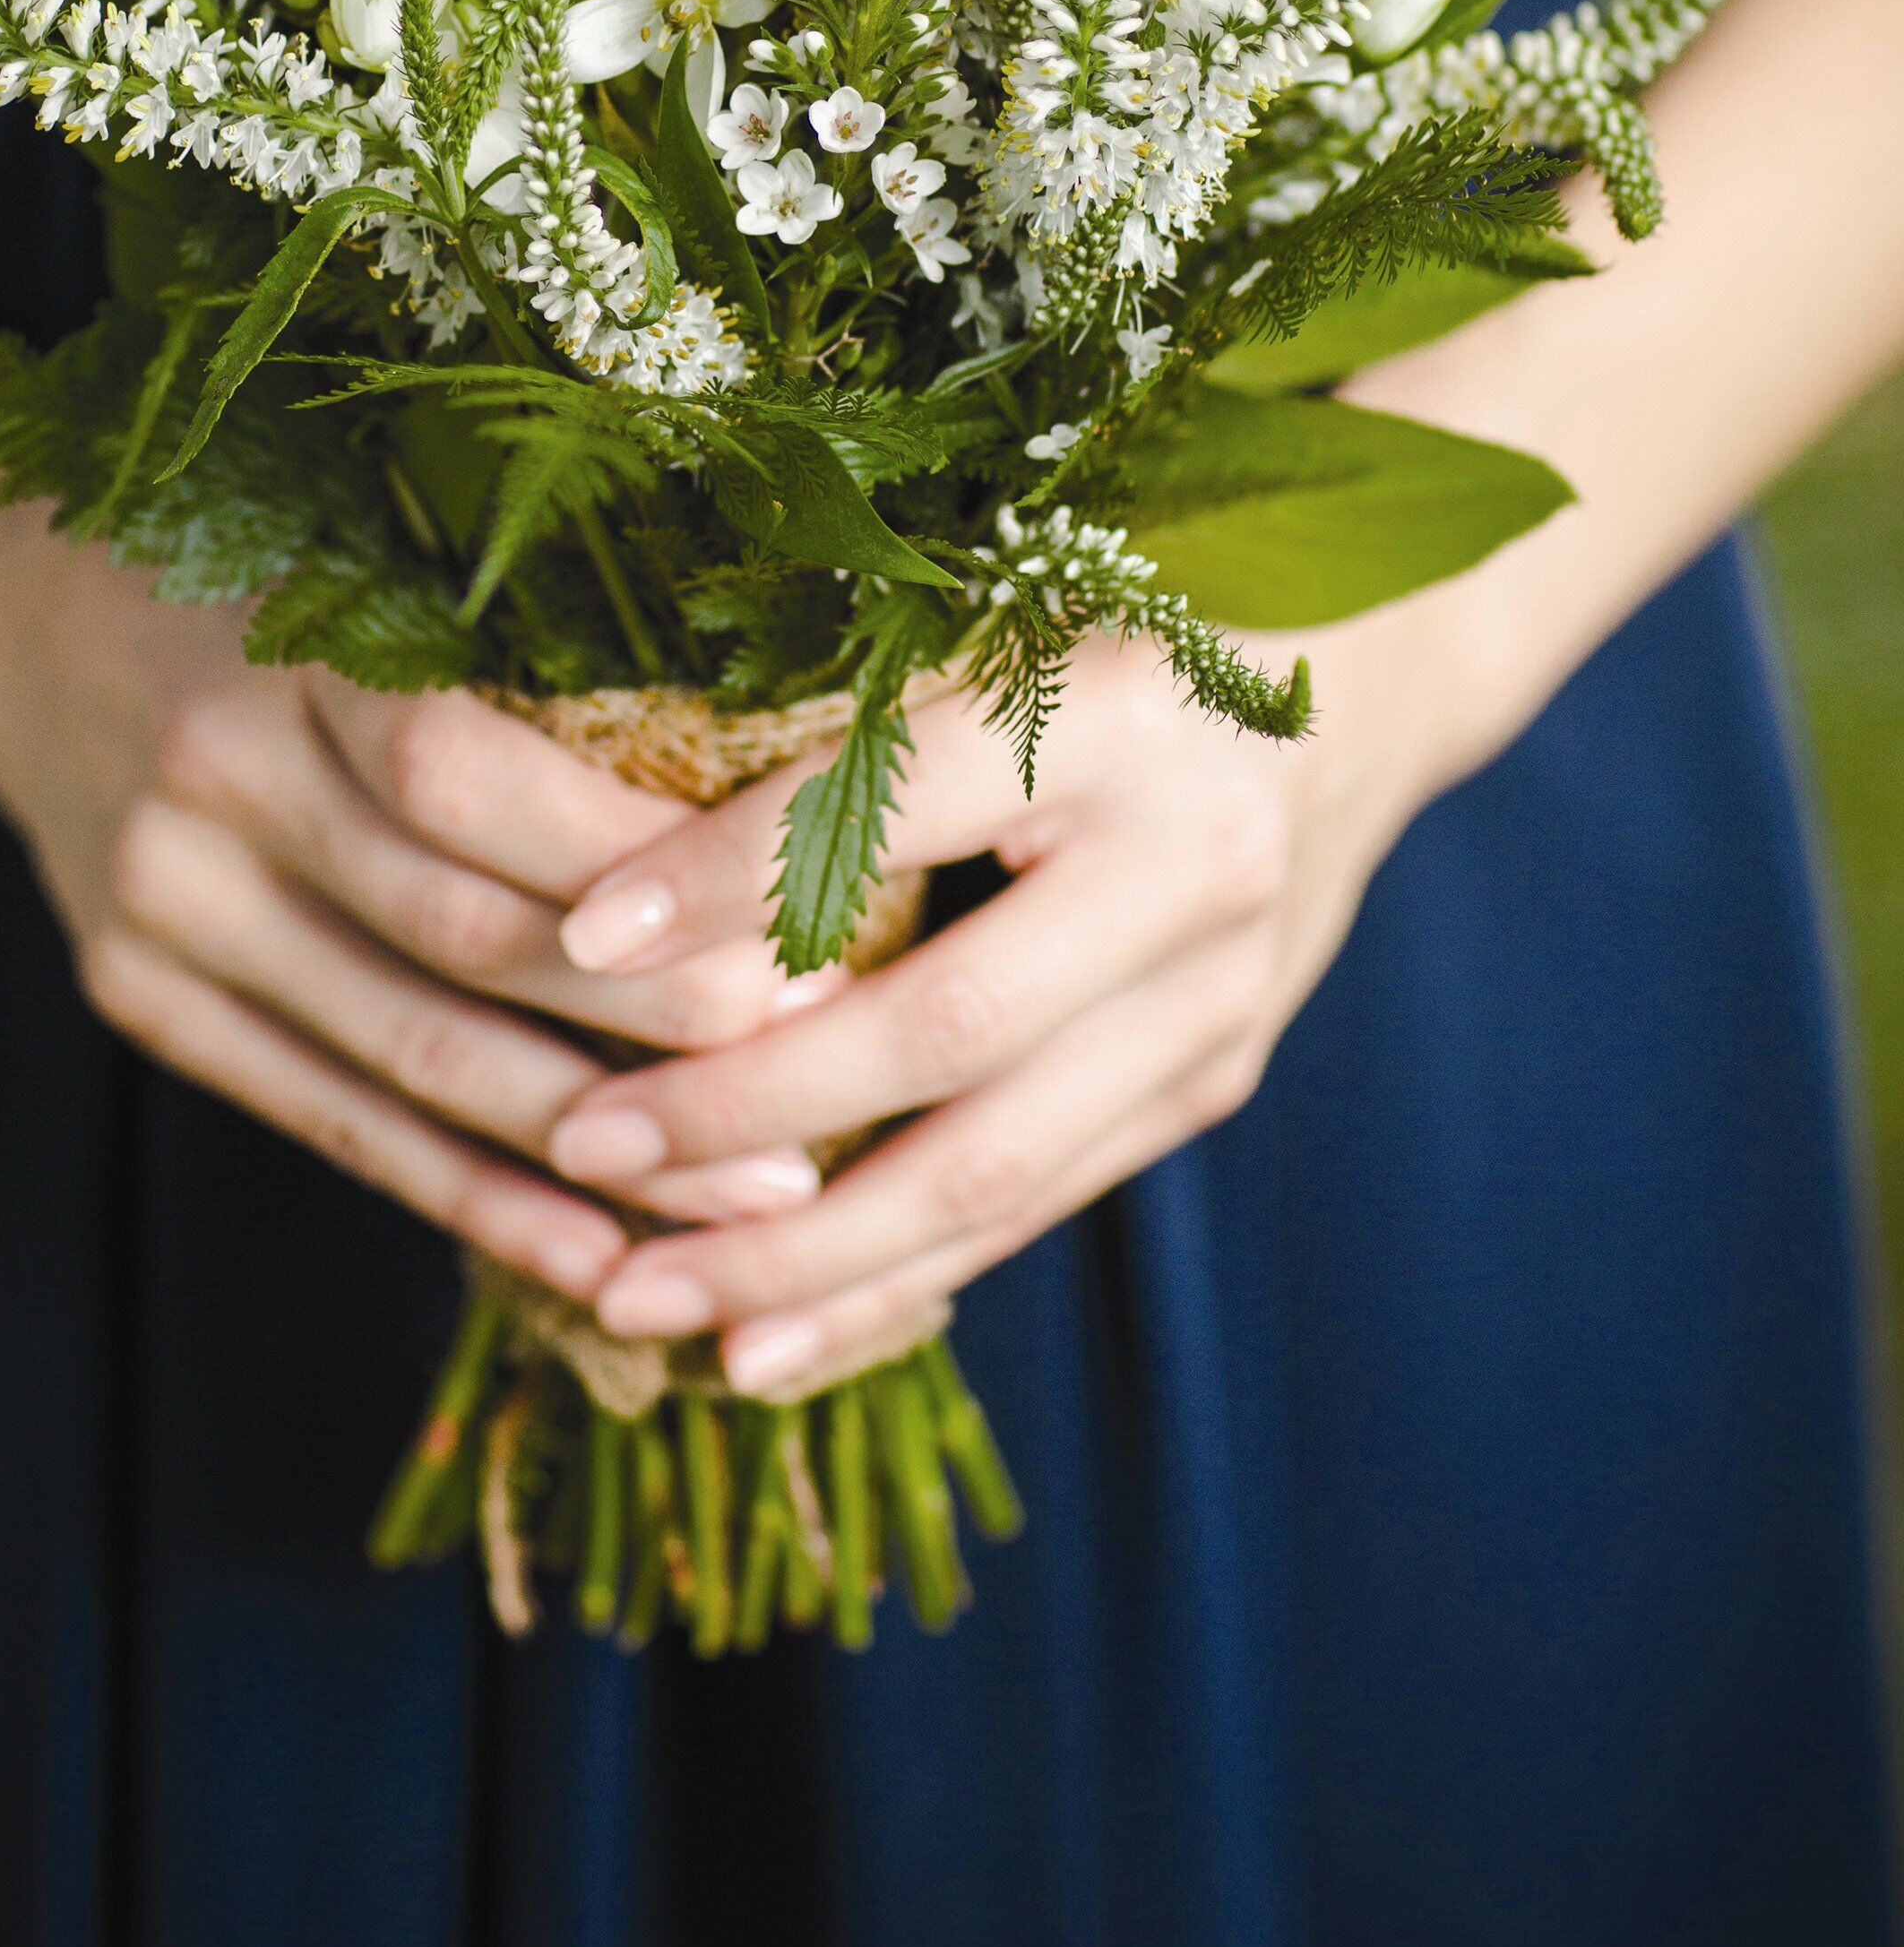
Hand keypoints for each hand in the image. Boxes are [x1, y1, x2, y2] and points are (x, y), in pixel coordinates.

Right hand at [0, 508, 838, 1299]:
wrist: (21, 617)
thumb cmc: (275, 585)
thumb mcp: (380, 570)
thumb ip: (532, 665)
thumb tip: (774, 787)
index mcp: (292, 646)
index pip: (466, 771)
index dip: (625, 863)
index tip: (792, 922)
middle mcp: (212, 777)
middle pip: (455, 932)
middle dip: (653, 1023)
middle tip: (825, 1077)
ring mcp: (160, 901)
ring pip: (403, 1054)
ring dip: (587, 1146)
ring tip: (751, 1199)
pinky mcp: (139, 995)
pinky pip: (329, 1120)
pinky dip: (467, 1195)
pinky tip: (589, 1251)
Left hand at [540, 604, 1460, 1391]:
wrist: (1366, 669)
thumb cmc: (1120, 609)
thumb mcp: (1001, 609)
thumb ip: (852, 709)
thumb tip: (626, 849)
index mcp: (1120, 706)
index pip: (898, 802)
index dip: (735, 877)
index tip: (579, 931)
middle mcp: (1190, 860)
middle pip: (947, 1028)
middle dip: (745, 1111)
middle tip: (583, 1147)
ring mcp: (1218, 992)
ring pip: (994, 1165)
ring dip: (804, 1255)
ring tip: (640, 1297)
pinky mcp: (1215, 1075)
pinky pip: (1038, 1202)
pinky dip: (896, 1280)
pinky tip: (769, 1338)